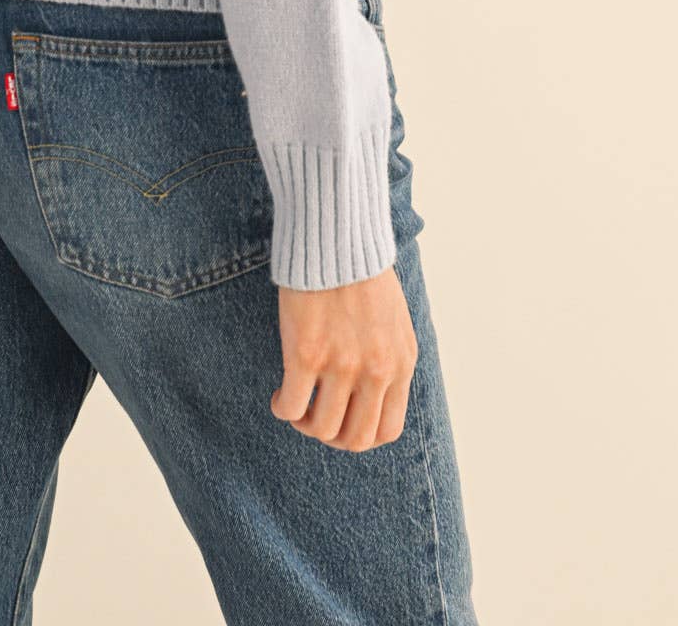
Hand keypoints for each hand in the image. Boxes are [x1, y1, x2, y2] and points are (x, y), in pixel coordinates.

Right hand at [270, 264, 416, 449]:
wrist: (338, 239)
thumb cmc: (363, 275)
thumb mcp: (395, 324)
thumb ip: (389, 362)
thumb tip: (373, 397)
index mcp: (400, 365)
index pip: (387, 430)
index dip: (360, 436)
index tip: (343, 422)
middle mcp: (376, 371)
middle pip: (355, 438)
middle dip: (332, 437)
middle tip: (315, 419)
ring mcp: (342, 365)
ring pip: (322, 428)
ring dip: (305, 425)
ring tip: (295, 406)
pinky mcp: (307, 354)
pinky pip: (291, 405)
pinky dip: (282, 408)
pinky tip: (277, 396)